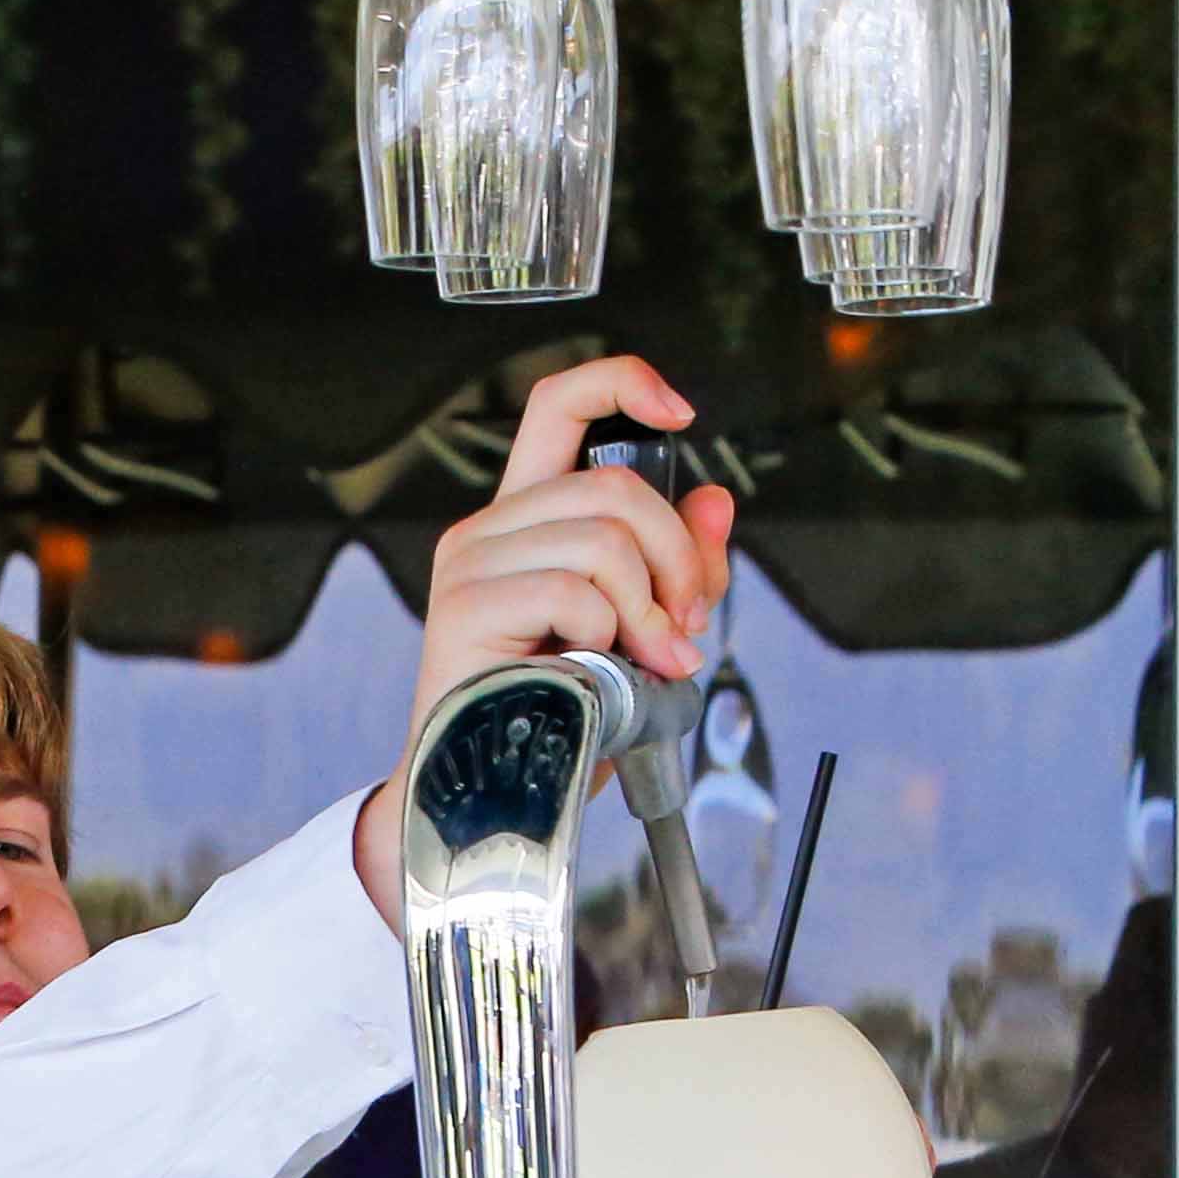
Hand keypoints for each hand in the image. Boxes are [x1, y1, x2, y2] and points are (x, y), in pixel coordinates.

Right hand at [349, 357, 737, 919]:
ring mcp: (472, 563)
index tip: (680, 414)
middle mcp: (491, 527)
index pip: (561, 404)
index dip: (625, 383)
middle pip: (613, 487)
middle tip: (685, 624)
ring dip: (649, 606)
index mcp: (527, 517)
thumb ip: (679, 566)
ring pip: (603, 537)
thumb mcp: (640, 631)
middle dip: (677, 558)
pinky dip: (609, 633)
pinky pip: (573, 590)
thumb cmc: (556, 715)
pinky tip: (600, 667)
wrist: (494, 793)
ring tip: (650, 658)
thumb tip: (714, 502)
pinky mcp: (464, 606)